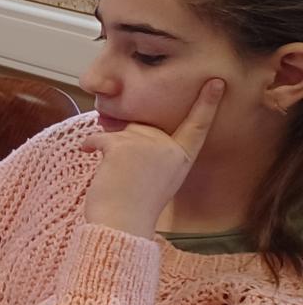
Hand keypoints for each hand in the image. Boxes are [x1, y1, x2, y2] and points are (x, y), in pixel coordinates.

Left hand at [83, 79, 224, 237]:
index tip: (216, 82)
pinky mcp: (123, 146)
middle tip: (126, 173)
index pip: (197, 126)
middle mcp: (169, 147)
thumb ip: (155, 150)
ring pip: (121, 131)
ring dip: (110, 147)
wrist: (122, 223)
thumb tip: (128, 125)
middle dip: (128, 143)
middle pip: (143, 127)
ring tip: (114, 173)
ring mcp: (147, 145)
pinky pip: (101, 136)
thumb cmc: (135, 204)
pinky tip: (89, 154)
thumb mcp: (159, 175)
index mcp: (182, 157)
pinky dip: (91, 144)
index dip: (207, 103)